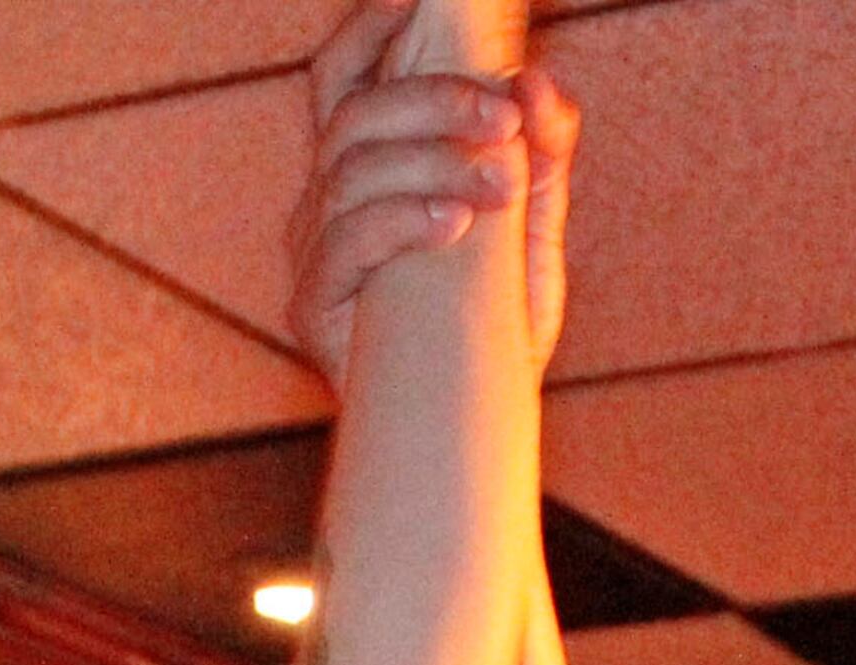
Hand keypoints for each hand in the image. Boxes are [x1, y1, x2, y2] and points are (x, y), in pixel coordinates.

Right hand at [288, 2, 538, 386]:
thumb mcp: (533, 228)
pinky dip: (402, 222)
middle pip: (355, 115)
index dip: (368, 29)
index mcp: (366, 168)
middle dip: (434, 102)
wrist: (466, 433)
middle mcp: (325, 202)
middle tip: (505, 120)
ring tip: (499, 186)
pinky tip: (455, 226)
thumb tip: (539, 80)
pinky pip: (344, 242)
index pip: (344, 77)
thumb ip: (543, 153)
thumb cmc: (490, 327)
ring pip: (352, 171)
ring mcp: (314, 255)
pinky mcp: (311, 310)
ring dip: (433, 163)